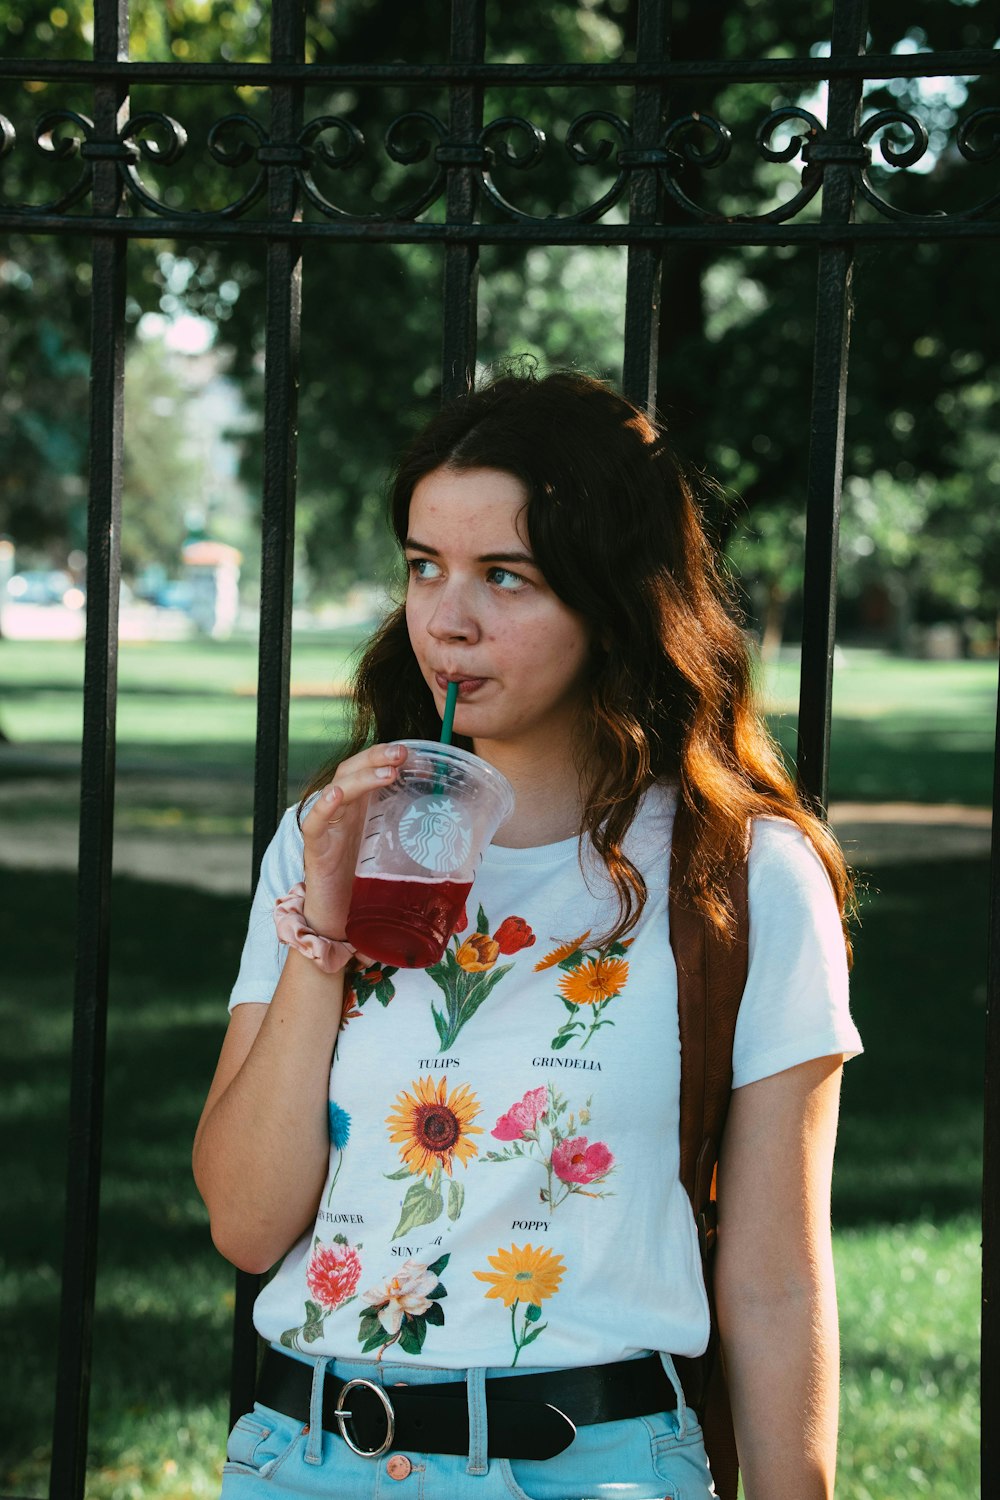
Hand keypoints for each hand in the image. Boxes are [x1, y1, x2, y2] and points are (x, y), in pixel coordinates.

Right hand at [299, 742, 407, 936]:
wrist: (339, 920)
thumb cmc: (368, 885)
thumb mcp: (398, 854)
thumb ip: (420, 840)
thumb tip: (461, 834)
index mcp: (364, 808)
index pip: (374, 769)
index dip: (392, 758)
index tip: (421, 755)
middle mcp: (344, 810)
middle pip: (355, 770)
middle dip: (378, 757)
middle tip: (403, 752)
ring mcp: (328, 826)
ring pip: (339, 788)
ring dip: (363, 777)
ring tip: (387, 772)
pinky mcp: (315, 847)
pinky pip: (314, 822)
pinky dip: (323, 806)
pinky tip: (335, 795)